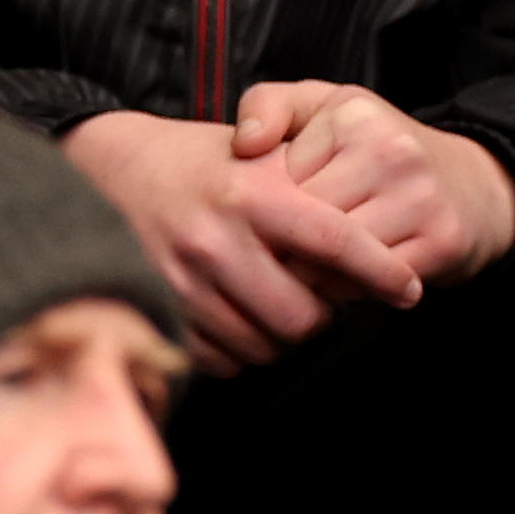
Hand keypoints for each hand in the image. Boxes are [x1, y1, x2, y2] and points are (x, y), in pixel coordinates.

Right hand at [60, 108, 424, 374]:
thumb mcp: (254, 152)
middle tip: (317, 296)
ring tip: (274, 303)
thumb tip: (376, 240)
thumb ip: (310, 187)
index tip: (409, 289)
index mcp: (248, 192)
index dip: (382, 271)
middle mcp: (213, 239)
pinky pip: (224, 361)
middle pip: (304, 317)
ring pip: (265, 346)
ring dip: (280, 335)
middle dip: (320, 315)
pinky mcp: (159, 312)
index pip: (335, 242)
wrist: (105, 168)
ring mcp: (181, 282)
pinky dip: (241, 350)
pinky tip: (239, 317)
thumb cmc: (194, 162)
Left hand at [236, 81, 514, 290]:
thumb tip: (244, 144)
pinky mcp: (442, 241)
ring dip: (314, 273)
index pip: (280, 179)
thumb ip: (268, 106)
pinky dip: (351, 289)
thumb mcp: (323, 109)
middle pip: (306, 223)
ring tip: (310, 265)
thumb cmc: (378, 149)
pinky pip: (372, 282)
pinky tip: (347, 277)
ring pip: (336, 258)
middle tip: (277, 253)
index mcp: (351, 116)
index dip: (265, 207)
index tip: (264, 215)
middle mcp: (390, 151)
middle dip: (284, 246)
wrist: (473, 187)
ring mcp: (421, 197)